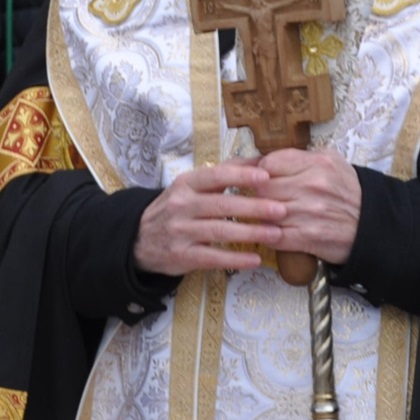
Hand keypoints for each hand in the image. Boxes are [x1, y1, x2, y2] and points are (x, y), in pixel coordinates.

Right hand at [134, 160, 282, 275]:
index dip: (240, 176)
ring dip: (250, 232)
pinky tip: (255, 259)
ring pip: (220, 230)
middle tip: (282, 210)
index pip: (215, 176)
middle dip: (254, 207)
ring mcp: (180, 232)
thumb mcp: (190, 187)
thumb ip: (223, 174)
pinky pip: (212, 257)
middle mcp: (181, 206)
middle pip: (222, 205)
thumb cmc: (175, 209)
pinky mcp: (181, 256)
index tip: (266, 177)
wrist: (138, 239)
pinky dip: (235, 259)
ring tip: (276, 234)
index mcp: (185, 185)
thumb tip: (260, 160)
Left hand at [254, 148, 360, 264]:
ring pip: (265, 212)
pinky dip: (268, 234)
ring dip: (262, 216)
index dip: (258, 172)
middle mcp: (313, 186)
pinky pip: (273, 235)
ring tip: (268, 215)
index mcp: (318, 163)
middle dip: (258, 194)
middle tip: (261, 198)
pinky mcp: (308, 237)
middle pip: (263, 187)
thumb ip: (295, 158)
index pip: (268, 163)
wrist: (375, 226)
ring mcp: (310, 212)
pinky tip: (272, 231)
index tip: (260, 179)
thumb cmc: (346, 192)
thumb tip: (255, 161)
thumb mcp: (329, 163)